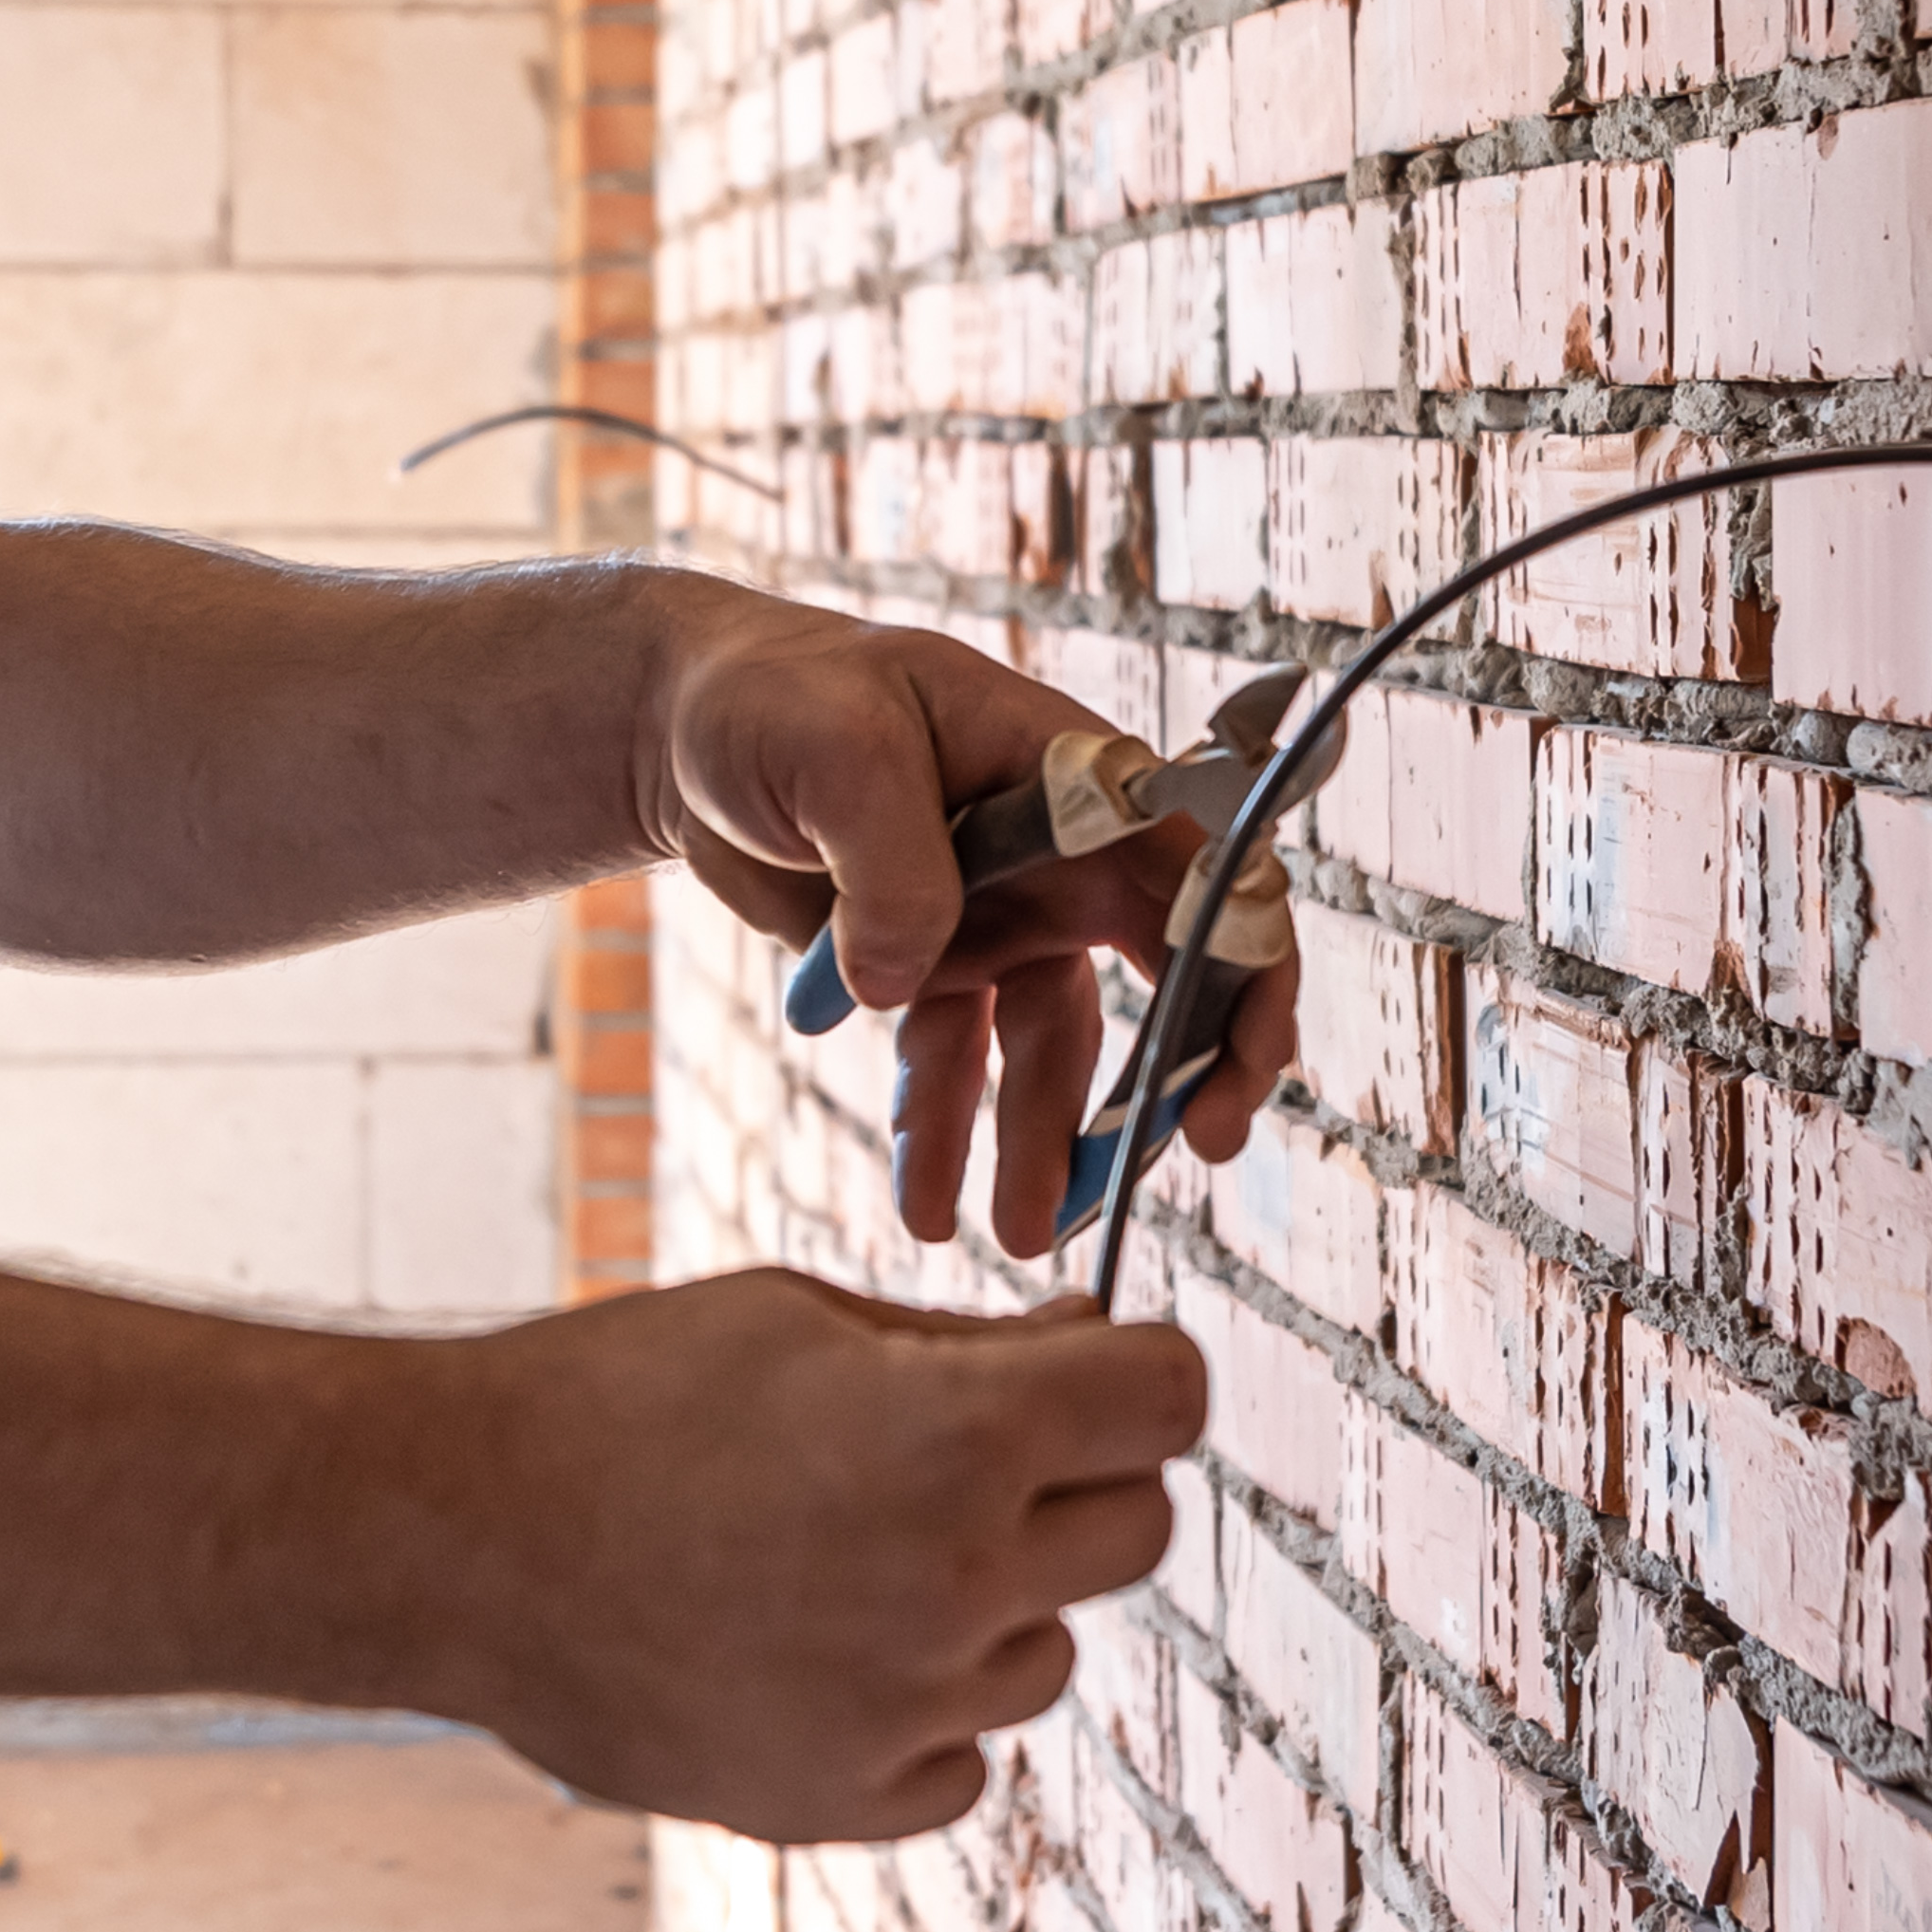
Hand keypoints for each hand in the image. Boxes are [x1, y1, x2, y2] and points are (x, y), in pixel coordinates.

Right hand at [385, 1274, 1200, 1840]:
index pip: (1172, 1400)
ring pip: (1048, 1651)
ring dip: (989, 1606)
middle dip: (1076, 1484)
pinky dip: (916, 1714)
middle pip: (1139, 1529)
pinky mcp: (843, 1801)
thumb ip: (973, 1350)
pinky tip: (811, 1652)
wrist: (446, 1538)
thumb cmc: (618, 1398)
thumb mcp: (802, 1322)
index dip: (1137, 1377)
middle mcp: (957, 1580)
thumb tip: (1101, 1353)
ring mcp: (905, 1706)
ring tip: (842, 1558)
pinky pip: (962, 1758)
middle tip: (962, 1464)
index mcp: (961, 1436)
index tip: (1089, 1379)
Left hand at [634, 583, 1300, 1252]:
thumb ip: (889, 858)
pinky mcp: (936, 972)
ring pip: (1051, 1049)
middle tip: (1186, 1153)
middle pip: (1164, 972)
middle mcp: (1062, 856)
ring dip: (1041, 1141)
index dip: (1246, 958)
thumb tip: (904, 981)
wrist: (685, 731)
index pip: (1203, 863)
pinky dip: (943, 1138)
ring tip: (1017, 1235)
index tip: (1241, 1059)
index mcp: (1072, 775)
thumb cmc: (774, 696)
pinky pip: (955, 1067)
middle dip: (1179, 1071)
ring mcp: (1004, 920)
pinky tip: (926, 1204)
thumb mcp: (832, 747)